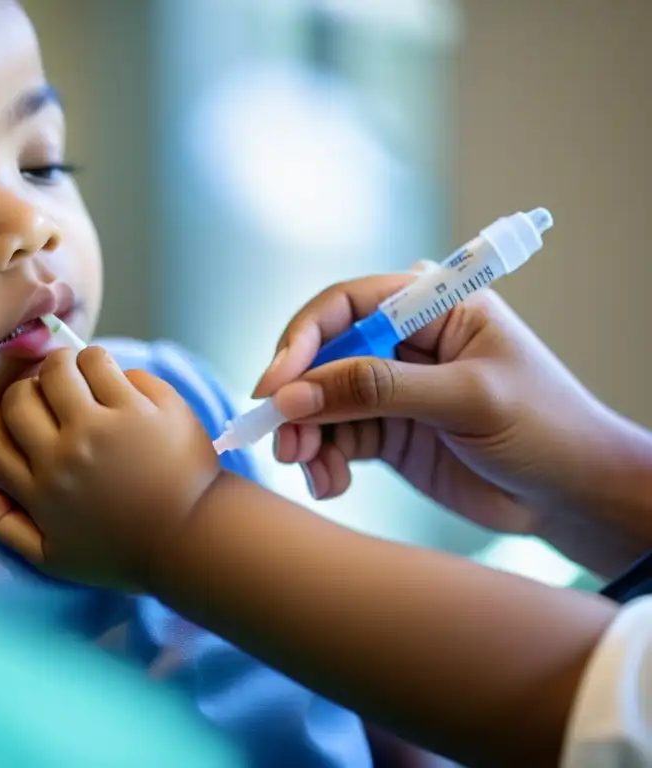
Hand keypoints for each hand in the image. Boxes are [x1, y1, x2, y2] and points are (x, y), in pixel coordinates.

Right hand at [0, 346, 220, 591]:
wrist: (193, 539)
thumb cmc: (122, 551)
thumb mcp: (49, 556)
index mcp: (40, 490)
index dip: (0, 422)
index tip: (22, 423)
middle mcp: (67, 454)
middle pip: (19, 395)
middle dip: (29, 392)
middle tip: (53, 401)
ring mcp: (108, 426)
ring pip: (61, 367)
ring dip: (66, 369)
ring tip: (83, 383)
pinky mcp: (146, 407)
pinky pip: (108, 364)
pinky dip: (106, 368)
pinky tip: (116, 385)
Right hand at [254, 266, 650, 576]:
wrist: (574, 496)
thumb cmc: (546, 428)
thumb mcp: (466, 400)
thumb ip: (379, 389)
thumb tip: (295, 393)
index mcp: (433, 306)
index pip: (346, 305)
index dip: (302, 341)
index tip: (274, 387)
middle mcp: (404, 341)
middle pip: (322, 355)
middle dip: (296, 399)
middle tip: (283, 441)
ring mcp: (392, 387)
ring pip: (320, 402)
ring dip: (304, 436)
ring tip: (309, 470)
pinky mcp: (387, 430)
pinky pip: (333, 438)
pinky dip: (322, 461)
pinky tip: (331, 483)